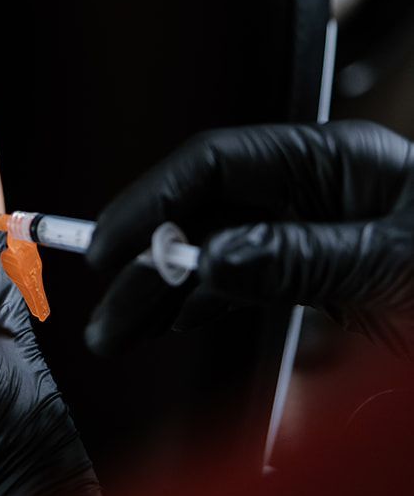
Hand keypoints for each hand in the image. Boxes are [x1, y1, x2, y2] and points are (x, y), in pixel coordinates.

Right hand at [85, 120, 413, 356]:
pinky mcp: (329, 283)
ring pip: (221, 256)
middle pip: (210, 214)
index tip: (113, 245)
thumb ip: (301, 257)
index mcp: (337, 163)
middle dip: (153, 259)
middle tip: (110, 316)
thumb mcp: (393, 265)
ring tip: (124, 332)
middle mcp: (320, 194)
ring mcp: (321, 238)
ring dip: (171, 292)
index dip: (156, 201)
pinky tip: (173, 323)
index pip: (219, 165)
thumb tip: (211, 259)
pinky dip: (207, 307)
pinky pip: (250, 287)